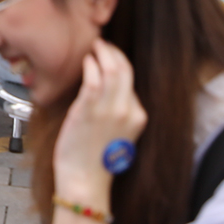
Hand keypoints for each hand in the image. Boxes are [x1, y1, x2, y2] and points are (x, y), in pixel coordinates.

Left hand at [52, 40, 146, 206]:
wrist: (85, 179)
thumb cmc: (96, 158)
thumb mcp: (120, 133)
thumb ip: (120, 111)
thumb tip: (109, 89)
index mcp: (139, 117)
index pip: (132, 79)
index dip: (120, 61)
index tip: (110, 54)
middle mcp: (127, 111)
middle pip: (125, 69)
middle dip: (113, 51)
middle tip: (101, 44)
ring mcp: (108, 110)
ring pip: (110, 69)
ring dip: (101, 53)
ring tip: (93, 47)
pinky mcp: (88, 110)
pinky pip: (92, 78)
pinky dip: (89, 65)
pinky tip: (85, 61)